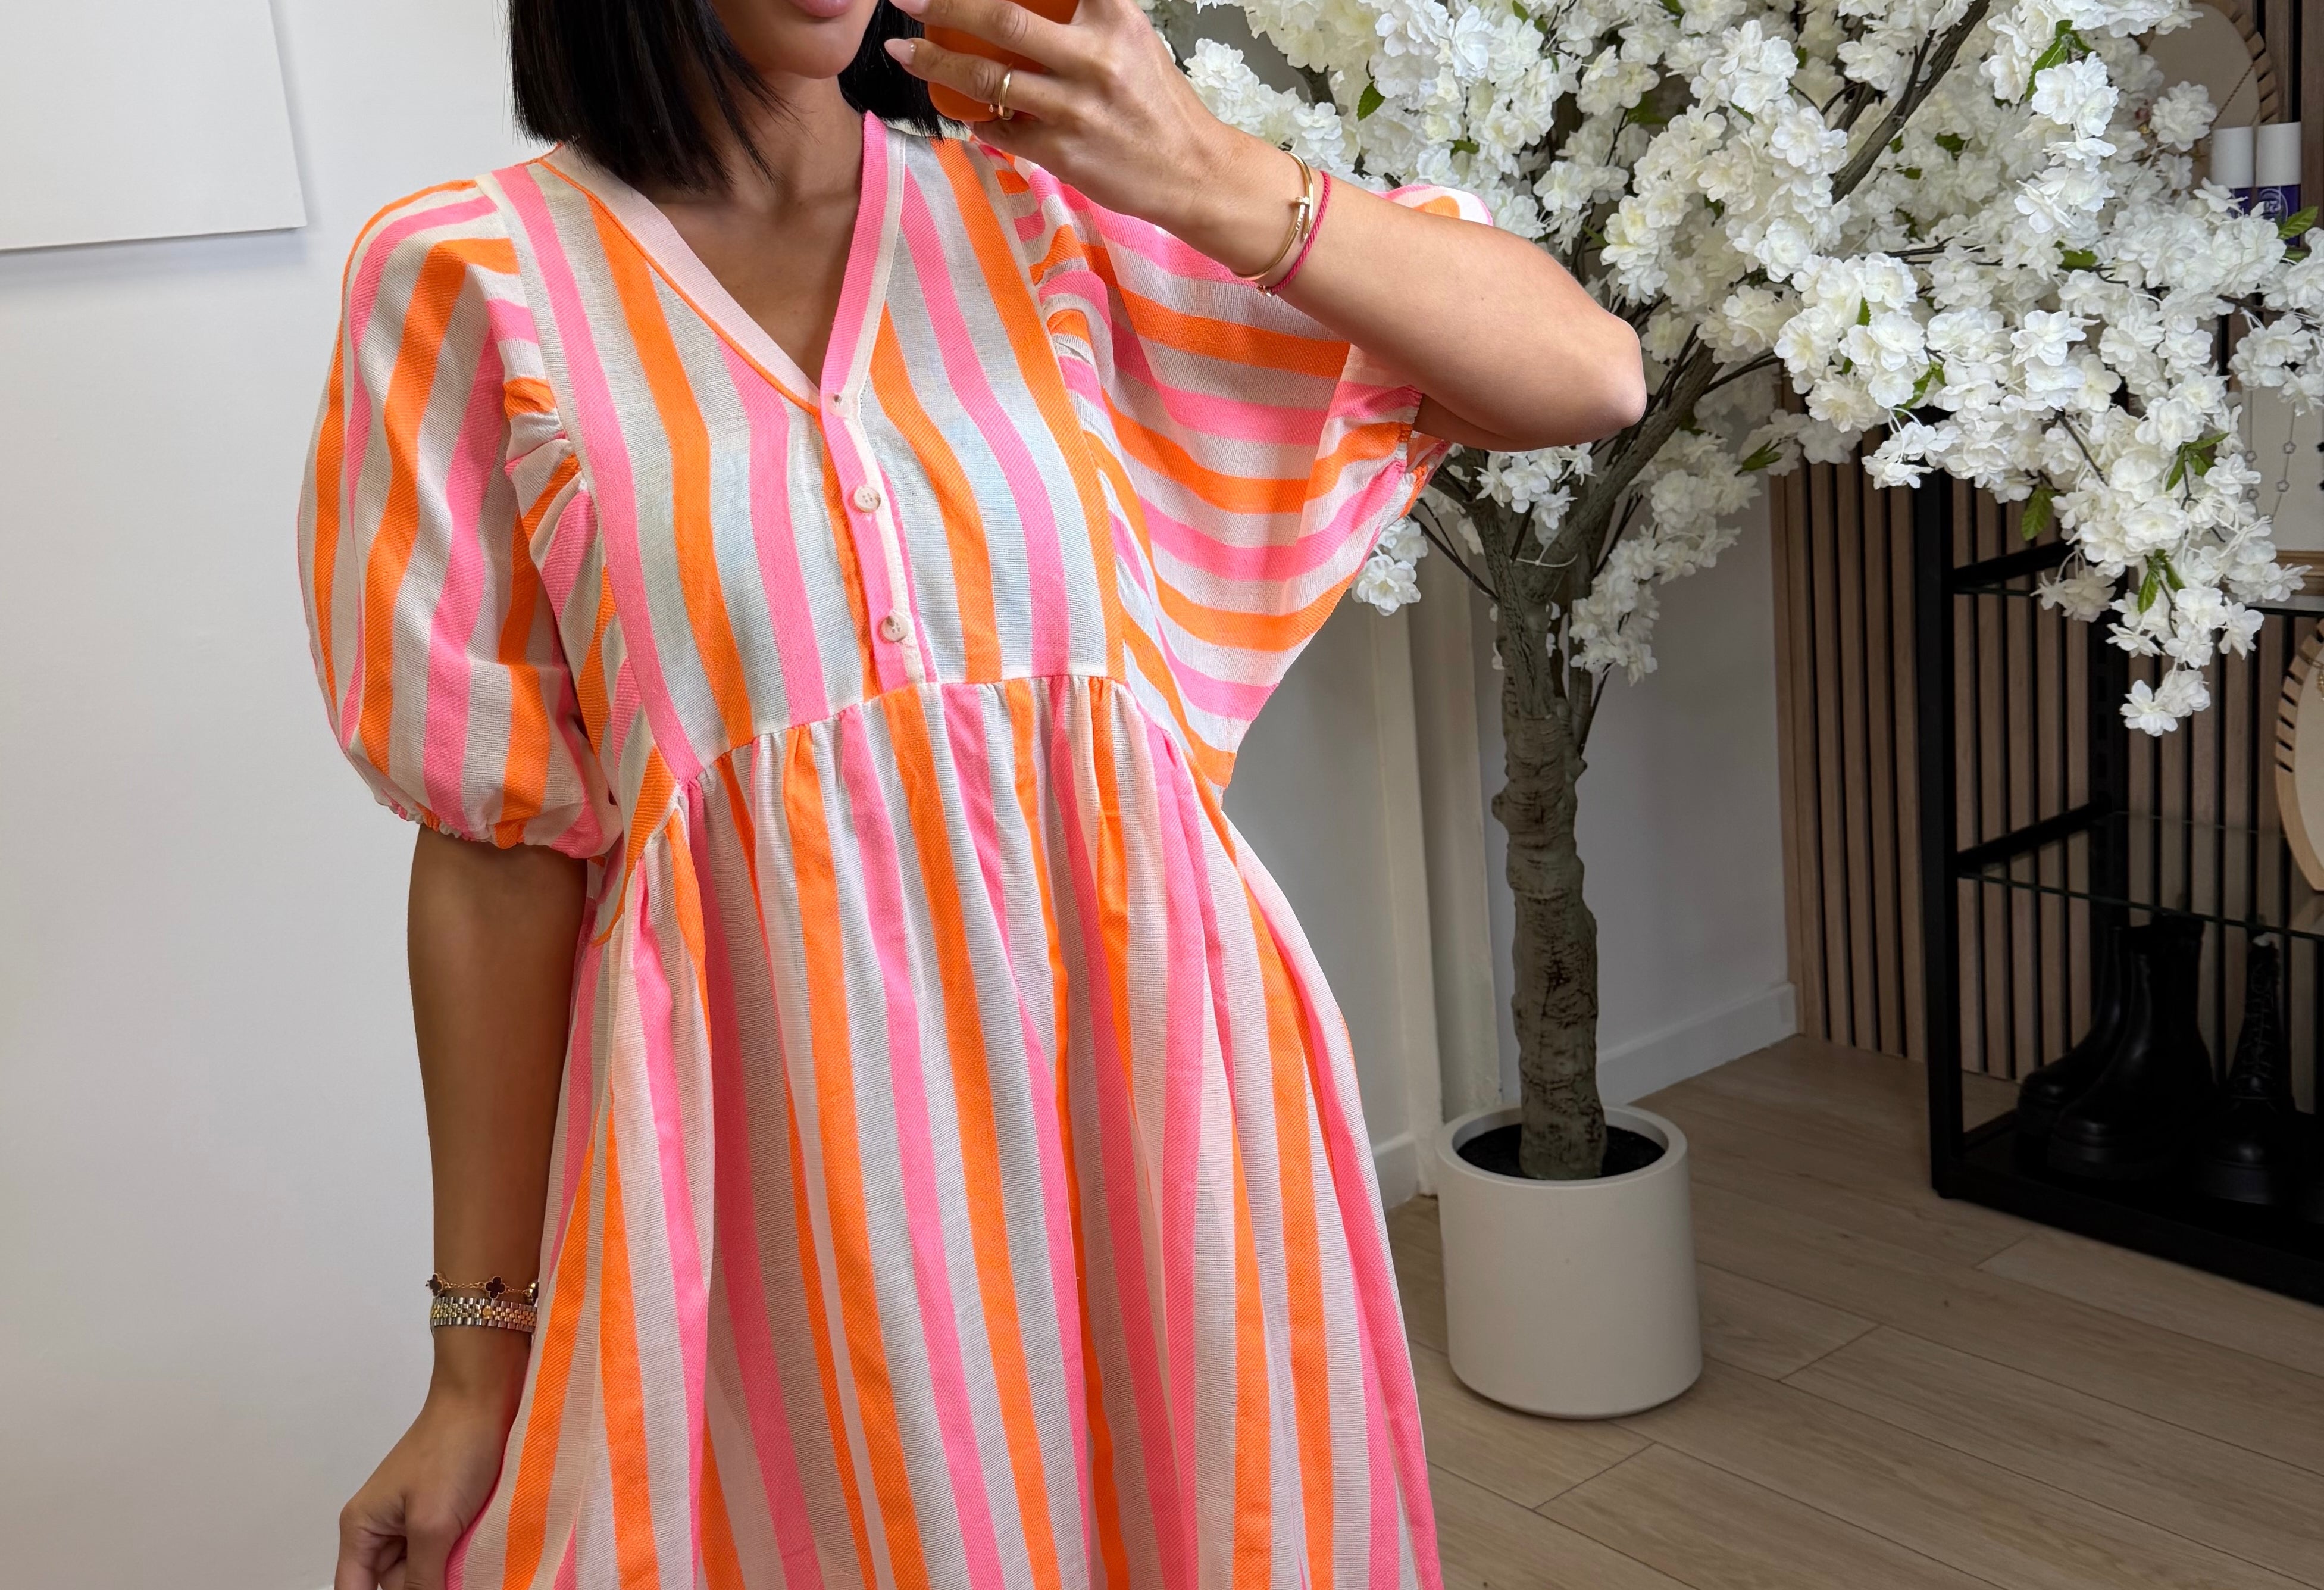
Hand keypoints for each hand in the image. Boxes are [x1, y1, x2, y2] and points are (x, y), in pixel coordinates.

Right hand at [334, 1339, 527, 1589]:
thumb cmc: (453, 1448)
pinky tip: (479, 1553)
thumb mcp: (434, 1525)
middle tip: (453, 1569)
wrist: (487, 1399)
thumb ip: (422, 1577)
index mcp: (362, 1529)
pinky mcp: (445, 1514)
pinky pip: (446, 1554)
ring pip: (425, 1571)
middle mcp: (383, 1528)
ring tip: (466, 1551)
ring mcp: (415, 1521)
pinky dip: (462, 1559)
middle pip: (395, 1584)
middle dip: (426, 1585)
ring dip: (448, 1574)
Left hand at [881, 0, 1298, 271]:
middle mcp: (1095, 57)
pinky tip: (962, 108)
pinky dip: (975, 117)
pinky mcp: (1063, 152)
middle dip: (944, 5)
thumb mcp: (1130, 40)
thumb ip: (1084, 16)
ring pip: (989, 79)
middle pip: (1002, 20)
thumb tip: (1018, 7)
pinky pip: (1001, 129)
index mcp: (1113, 18)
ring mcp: (1076, 108)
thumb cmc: (1156, 104)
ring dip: (937, 63)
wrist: (1193, 172)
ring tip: (905, 53)